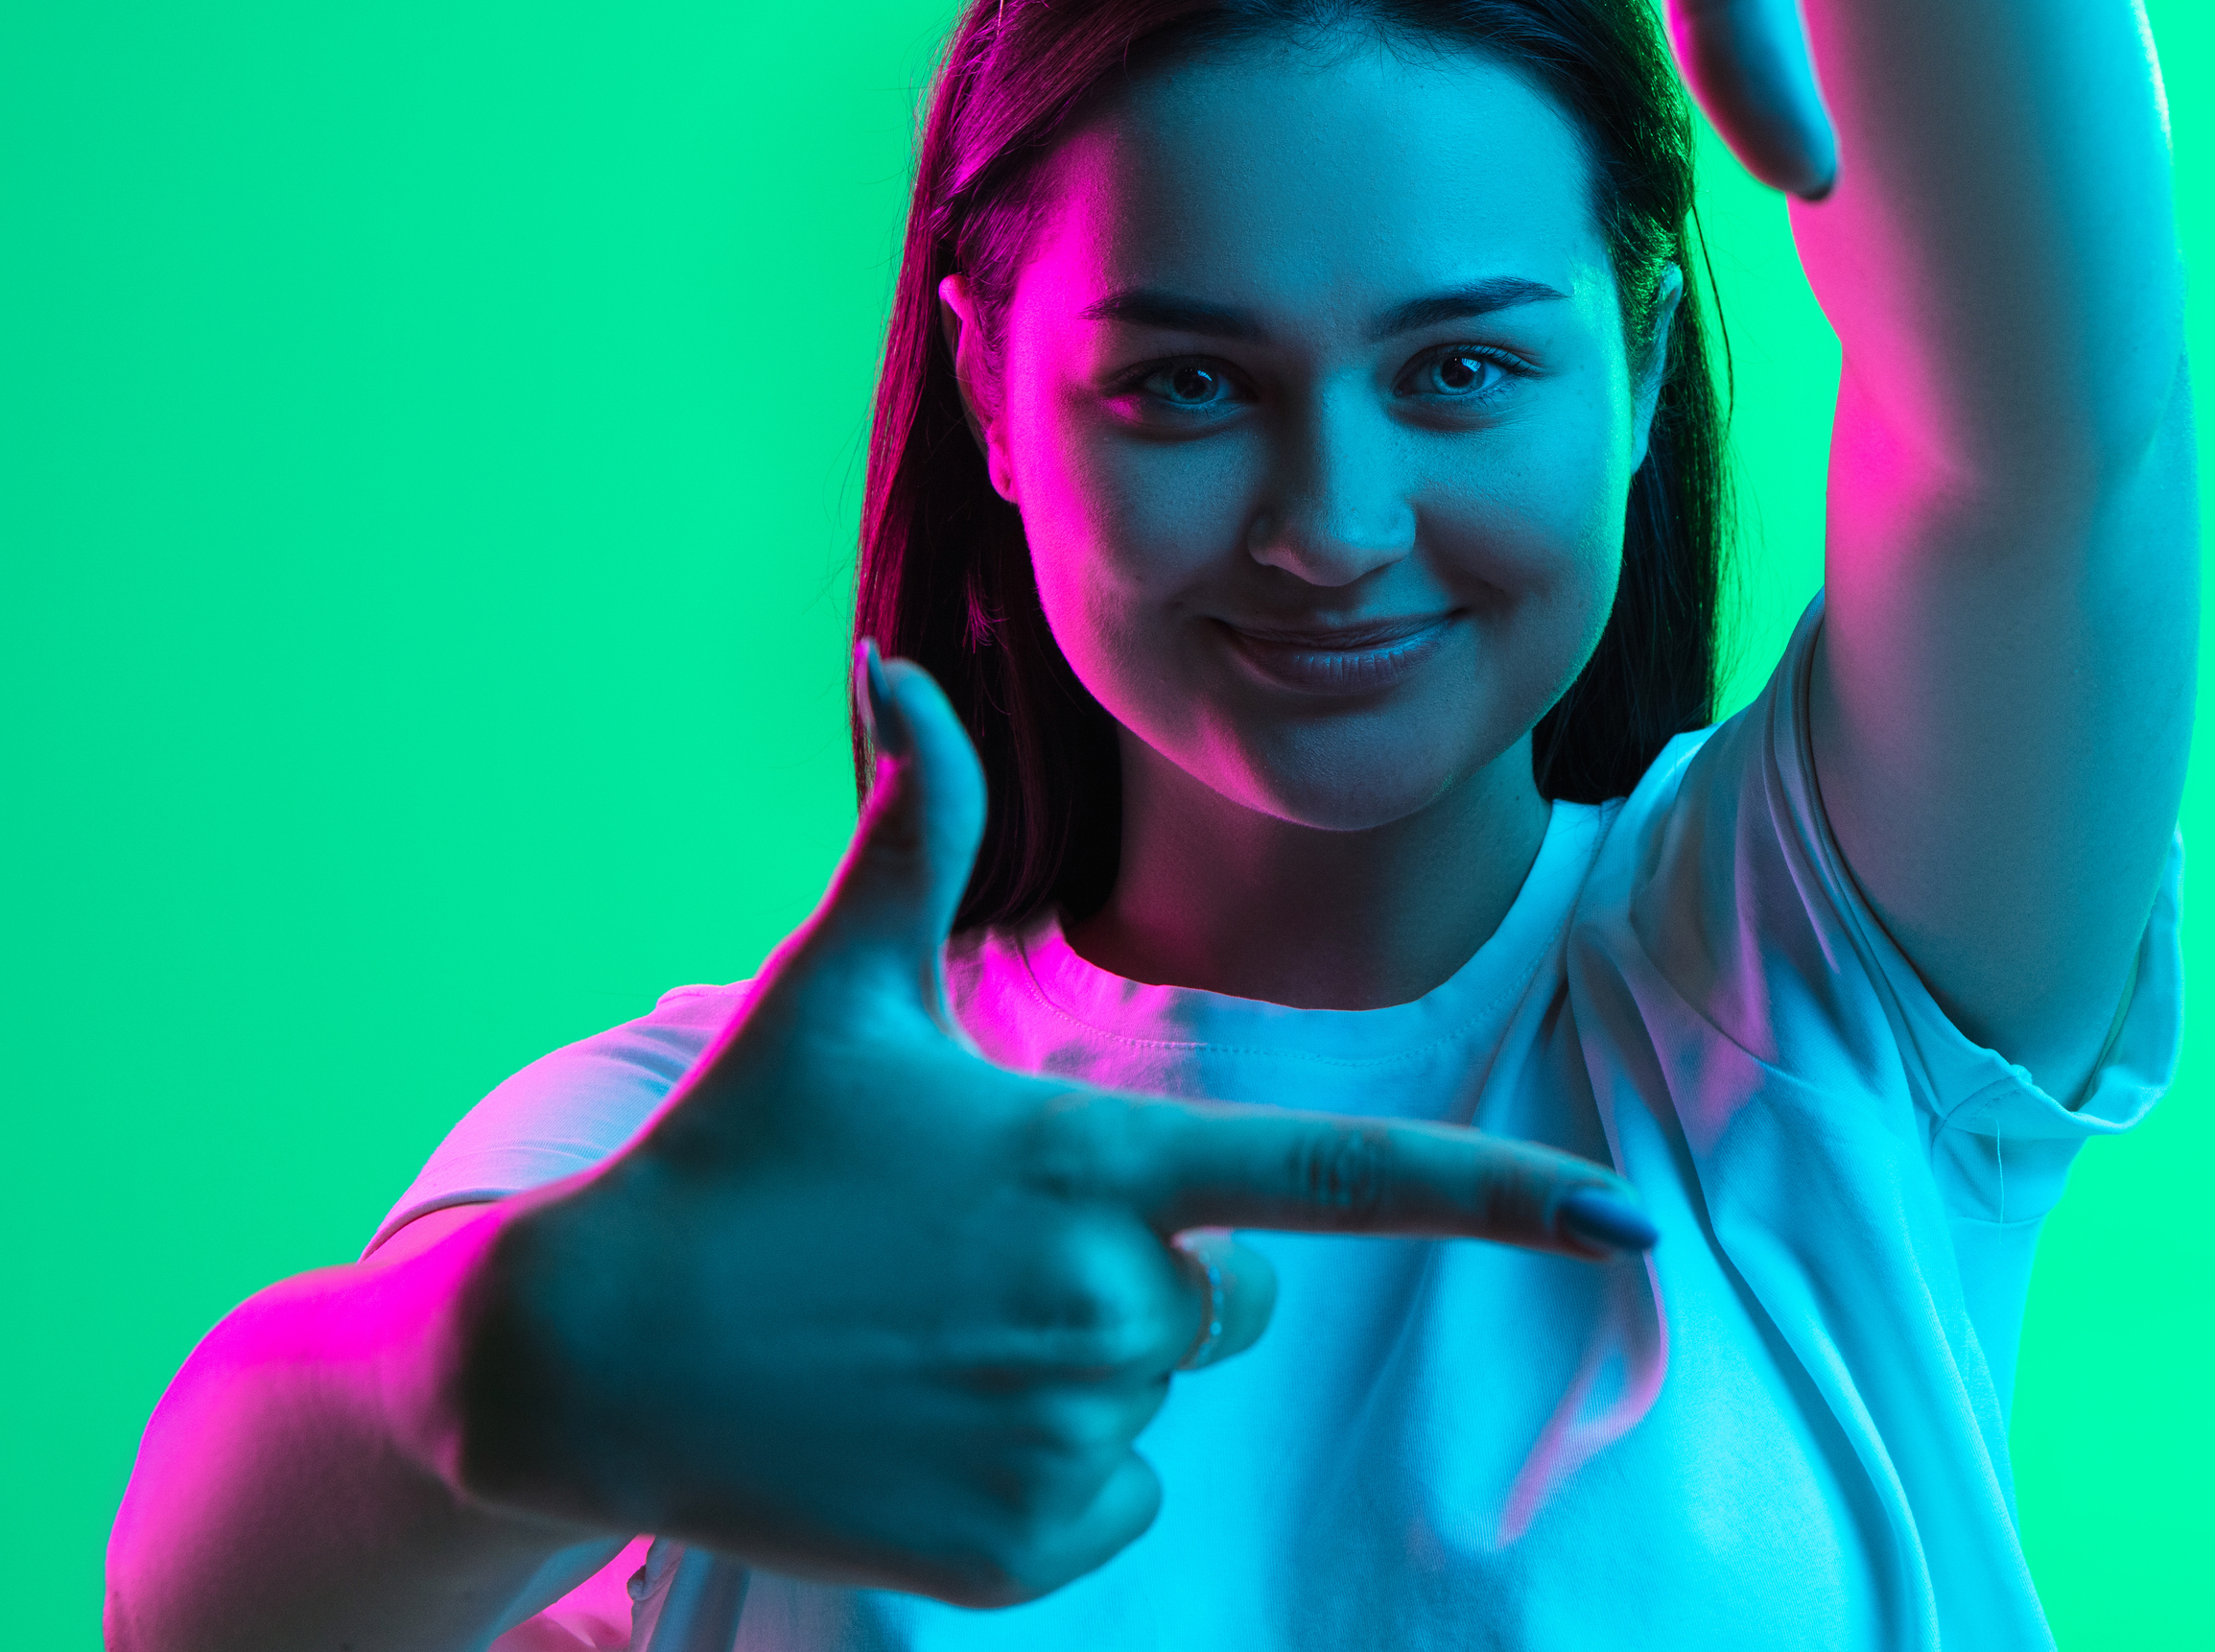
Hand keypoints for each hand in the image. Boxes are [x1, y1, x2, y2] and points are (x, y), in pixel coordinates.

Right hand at [426, 647, 1654, 1607]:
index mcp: (1098, 1165)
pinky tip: (916, 1427)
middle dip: (1141, 1272)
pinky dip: (1034, 1475)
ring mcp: (1065, 1439)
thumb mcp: (835, 987)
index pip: (1344, 1177)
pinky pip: (1106, 1502)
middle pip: (1227, 1298)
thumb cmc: (737, 1151)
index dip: (1501, 1199)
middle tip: (977, 1249)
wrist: (585, 1358)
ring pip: (1157, 1400)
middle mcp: (1109, 1308)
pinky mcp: (1019, 1549)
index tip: (1628, 1222)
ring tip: (925, 1335)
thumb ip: (918, 828)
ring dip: (1077, 1372)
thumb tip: (902, 665)